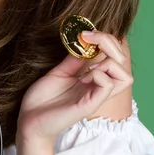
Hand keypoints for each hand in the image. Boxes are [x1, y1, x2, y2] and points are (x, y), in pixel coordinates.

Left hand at [17, 31, 132, 144]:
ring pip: (125, 76)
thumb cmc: (42, 99)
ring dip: (108, 63)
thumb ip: (73, 60)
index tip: (86, 34)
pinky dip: (99, 75)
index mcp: (91, 79)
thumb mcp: (59, 73)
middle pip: (124, 63)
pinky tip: (83, 78)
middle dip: (111, 44)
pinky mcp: (88, 105)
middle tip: (90, 41)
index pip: (115, 57)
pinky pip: (107, 86)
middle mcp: (97, 87)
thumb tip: (84, 42)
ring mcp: (95, 97)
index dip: (107, 40)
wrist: (28, 119)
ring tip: (89, 66)